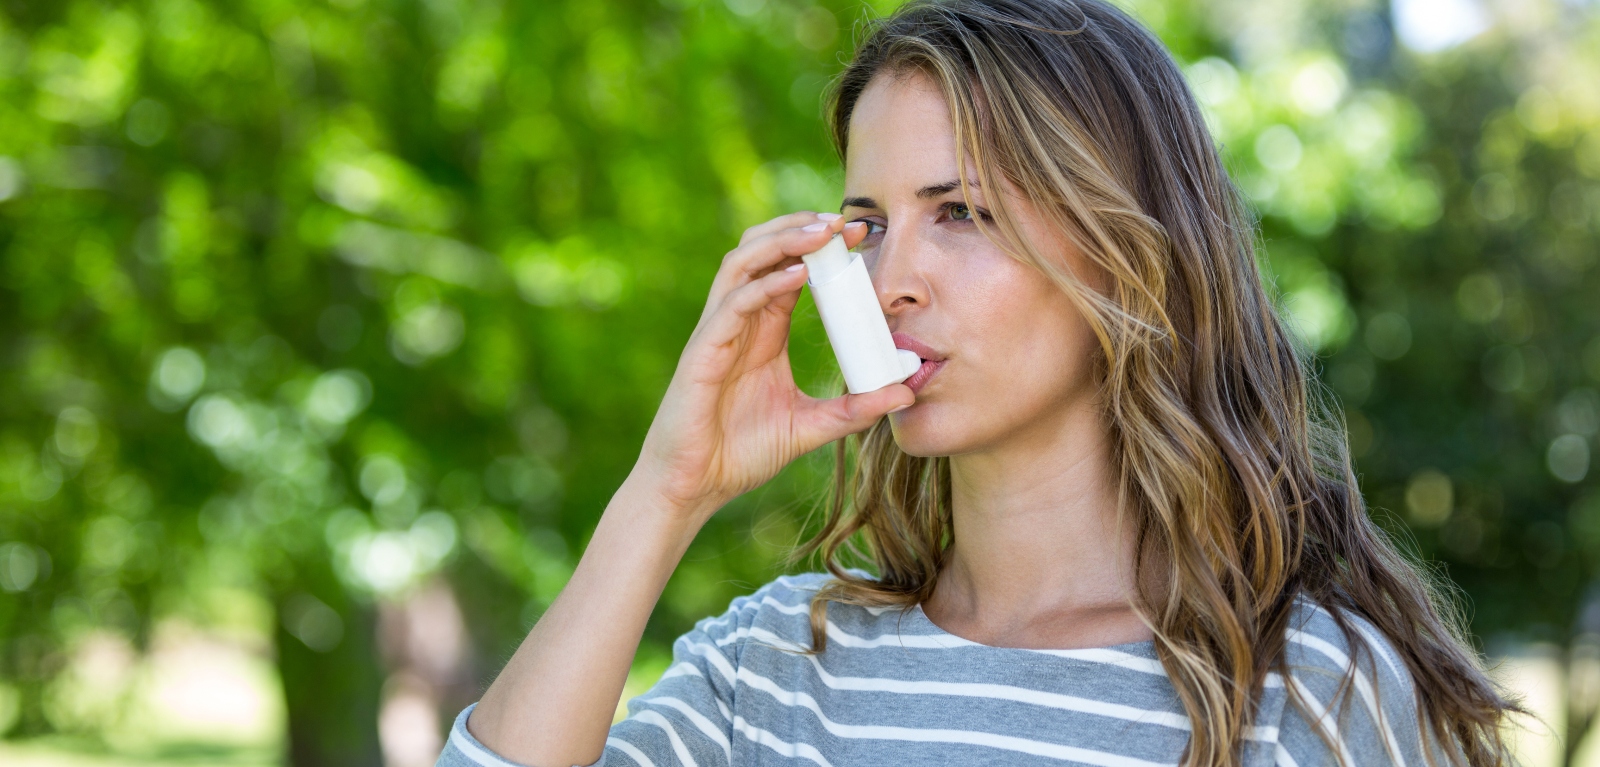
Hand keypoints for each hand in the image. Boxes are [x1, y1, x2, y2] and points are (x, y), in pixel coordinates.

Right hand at [631, 212, 915, 518]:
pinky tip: (797, 275)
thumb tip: (904, 395)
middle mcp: (739, 322)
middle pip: (762, 251)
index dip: (822, 247)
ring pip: (742, 263)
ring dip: (782, 241)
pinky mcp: (703, 351)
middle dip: (801, 228)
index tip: (861, 234)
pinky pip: (733, 305)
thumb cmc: (740, 454)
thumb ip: (852, 409)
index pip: (790, 270)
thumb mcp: (810, 427)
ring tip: (822, 232)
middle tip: (845, 221)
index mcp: (763, 332)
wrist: (695, 487)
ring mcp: (717, 332)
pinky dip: (765, 284)